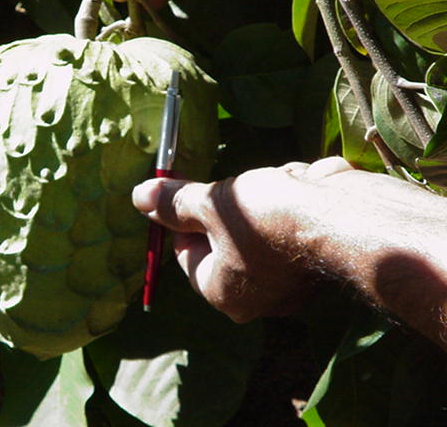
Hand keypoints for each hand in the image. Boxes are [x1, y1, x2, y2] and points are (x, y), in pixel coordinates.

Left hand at [132, 157, 446, 348]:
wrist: (349, 216)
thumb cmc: (268, 216)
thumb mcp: (211, 203)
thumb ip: (174, 203)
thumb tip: (139, 197)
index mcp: (223, 294)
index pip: (186, 253)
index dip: (183, 218)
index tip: (188, 190)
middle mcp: (257, 299)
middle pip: (222, 241)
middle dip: (228, 208)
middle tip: (236, 189)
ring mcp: (291, 282)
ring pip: (256, 229)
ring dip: (260, 202)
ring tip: (275, 190)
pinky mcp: (317, 261)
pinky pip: (288, 228)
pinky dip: (288, 205)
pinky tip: (299, 193)